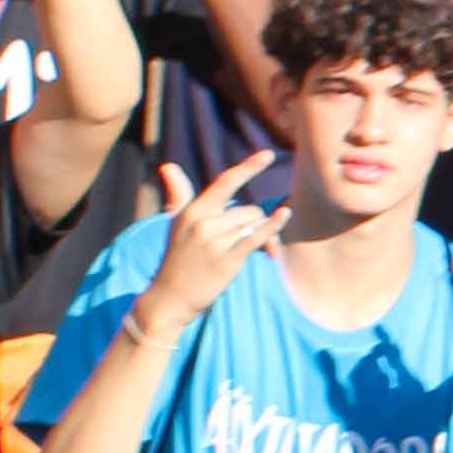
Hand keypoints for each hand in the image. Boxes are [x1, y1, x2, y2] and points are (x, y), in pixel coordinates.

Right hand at [132, 154, 280, 337]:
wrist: (169, 298)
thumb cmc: (177, 259)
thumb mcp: (175, 224)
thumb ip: (178, 194)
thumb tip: (168, 166)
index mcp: (192, 210)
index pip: (225, 182)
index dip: (249, 167)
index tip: (268, 154)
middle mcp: (203, 221)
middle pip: (249, 210)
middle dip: (250, 225)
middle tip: (232, 246)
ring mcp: (215, 240)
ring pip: (253, 225)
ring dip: (252, 237)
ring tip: (229, 254)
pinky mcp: (227, 259)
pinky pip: (256, 237)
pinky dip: (272, 226)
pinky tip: (284, 214)